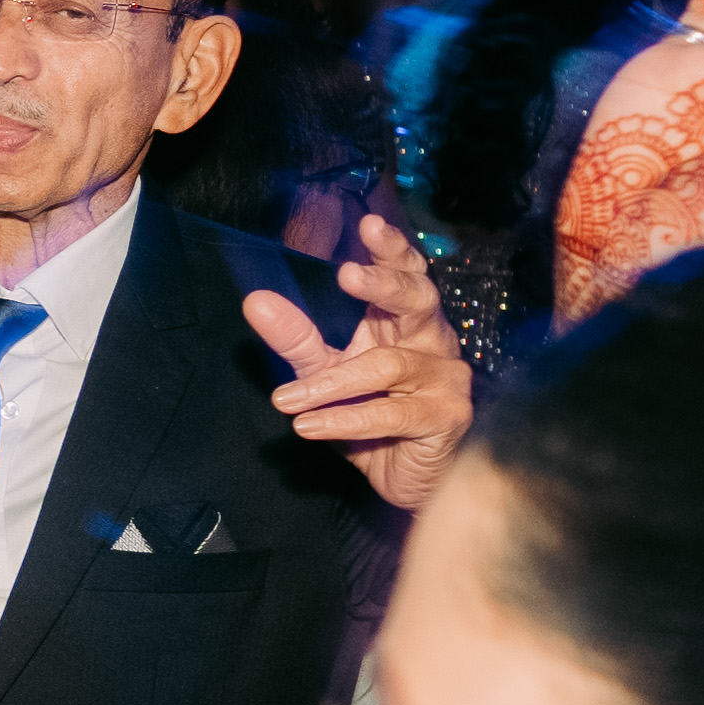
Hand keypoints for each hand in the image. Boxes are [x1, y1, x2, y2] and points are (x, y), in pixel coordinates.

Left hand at [245, 210, 471, 510]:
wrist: (408, 480)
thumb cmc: (372, 420)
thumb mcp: (325, 374)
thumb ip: (297, 338)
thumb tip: (255, 301)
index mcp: (406, 321)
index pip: (405, 273)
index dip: (391, 249)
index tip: (369, 224)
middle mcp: (432, 340)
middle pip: (418, 298)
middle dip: (384, 283)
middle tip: (348, 274)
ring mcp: (446, 377)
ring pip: (386, 366)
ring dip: (331, 383)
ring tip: (285, 398)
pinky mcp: (448, 415)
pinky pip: (392, 414)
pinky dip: (345, 419)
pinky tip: (307, 424)